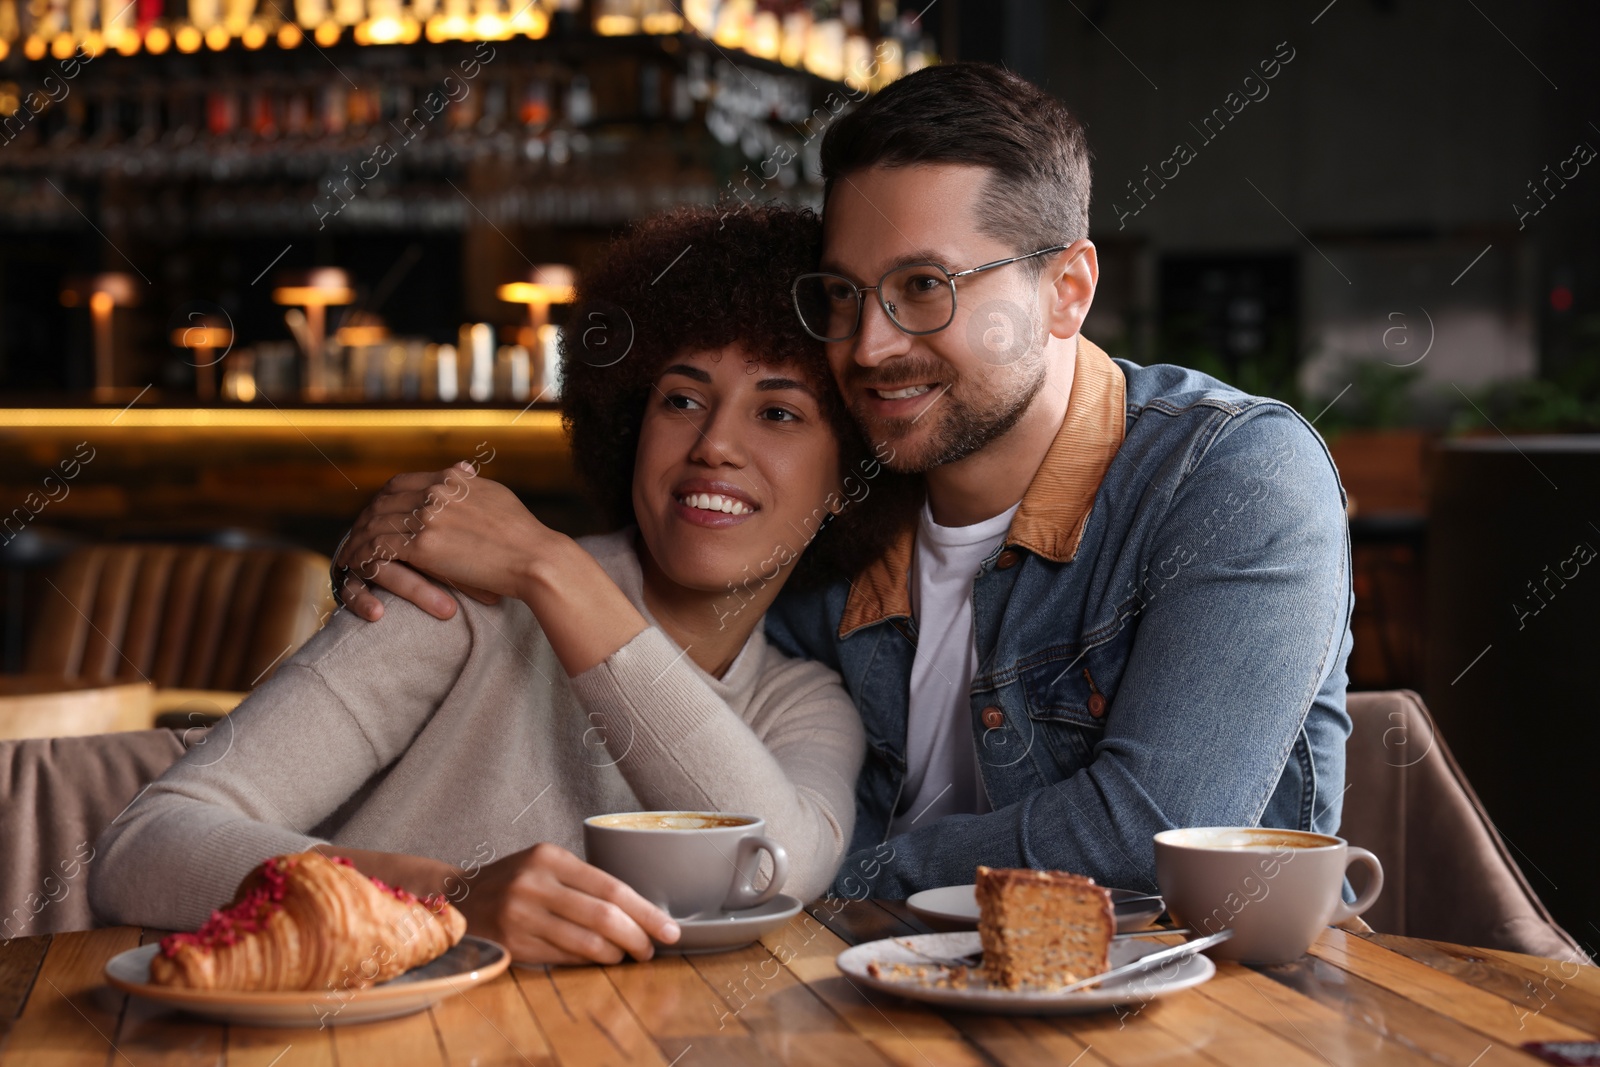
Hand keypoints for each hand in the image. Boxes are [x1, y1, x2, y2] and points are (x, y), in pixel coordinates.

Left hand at [334, 463, 550, 621]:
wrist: (536, 557)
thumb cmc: (524, 534)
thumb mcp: (496, 495)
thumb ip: (471, 483)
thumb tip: (461, 470)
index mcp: (451, 479)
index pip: (401, 482)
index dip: (382, 499)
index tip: (377, 514)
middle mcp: (435, 492)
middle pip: (382, 501)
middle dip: (365, 519)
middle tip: (356, 536)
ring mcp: (428, 517)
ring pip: (376, 524)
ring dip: (358, 539)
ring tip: (350, 553)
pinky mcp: (424, 546)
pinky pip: (379, 547)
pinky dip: (362, 556)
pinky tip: (353, 565)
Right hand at [455, 843, 679, 964]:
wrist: (458, 899)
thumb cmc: (514, 881)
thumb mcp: (544, 865)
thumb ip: (584, 881)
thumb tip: (638, 910)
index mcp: (550, 857)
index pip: (611, 887)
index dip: (646, 911)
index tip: (669, 928)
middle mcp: (535, 884)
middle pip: (604, 916)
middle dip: (638, 936)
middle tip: (653, 948)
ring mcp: (521, 916)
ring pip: (587, 942)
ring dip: (616, 954)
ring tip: (629, 955)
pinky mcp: (514, 945)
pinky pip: (565, 957)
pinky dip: (590, 961)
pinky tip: (600, 958)